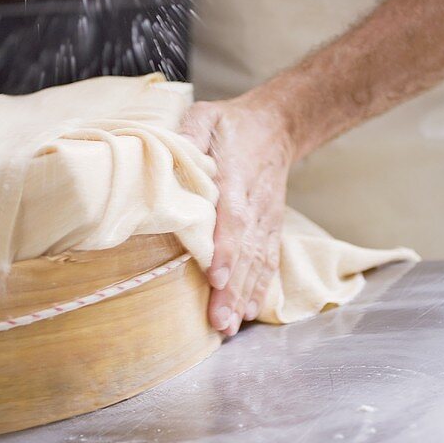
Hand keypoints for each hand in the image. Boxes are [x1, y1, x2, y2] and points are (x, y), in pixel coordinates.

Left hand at [178, 95, 294, 335]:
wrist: (275, 126)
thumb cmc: (230, 125)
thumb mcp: (205, 117)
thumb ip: (188, 135)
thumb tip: (168, 153)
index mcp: (236, 176)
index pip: (234, 217)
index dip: (227, 248)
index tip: (216, 276)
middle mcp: (255, 203)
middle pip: (246, 250)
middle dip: (233, 287)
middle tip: (218, 321)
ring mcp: (266, 218)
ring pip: (257, 261)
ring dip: (243, 295)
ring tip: (228, 326)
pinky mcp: (269, 227)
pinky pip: (267, 261)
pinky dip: (258, 288)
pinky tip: (246, 312)